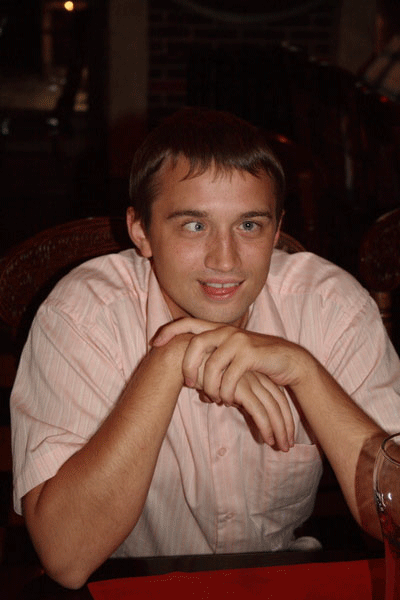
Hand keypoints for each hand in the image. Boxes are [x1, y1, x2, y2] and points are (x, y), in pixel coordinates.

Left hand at [154, 318, 299, 449]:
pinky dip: (225, 393)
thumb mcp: (230, 356)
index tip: (154, 343)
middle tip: (189, 385)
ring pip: (211, 365)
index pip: (188, 323)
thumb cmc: (255, 361)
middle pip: (195, 344)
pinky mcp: (251, 354)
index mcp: (218, 329)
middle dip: (188, 367)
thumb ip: (211, 359)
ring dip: (209, 386)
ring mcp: (238, 340)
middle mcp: (226, 331)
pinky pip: (229, 377)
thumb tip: (189, 380)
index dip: (170, 331)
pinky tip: (227, 400)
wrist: (287, 360)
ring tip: (212, 398)